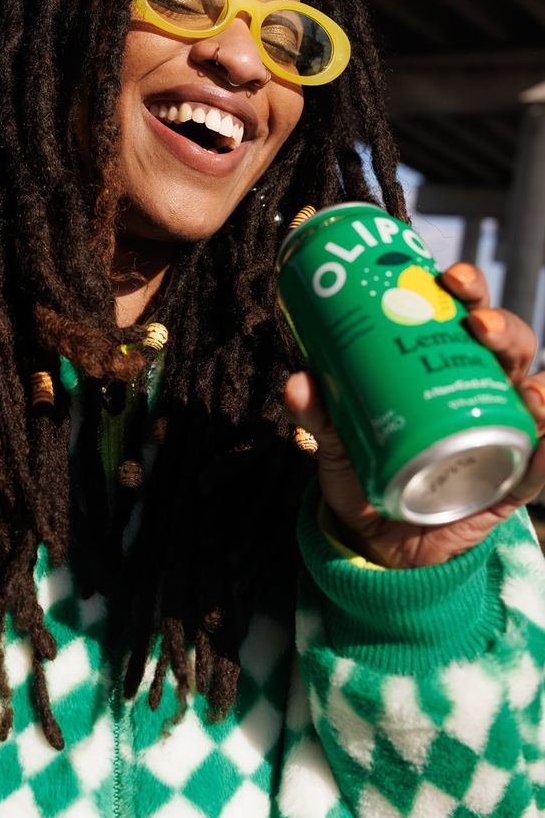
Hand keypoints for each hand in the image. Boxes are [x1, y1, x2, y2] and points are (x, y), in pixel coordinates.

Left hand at [284, 262, 544, 567]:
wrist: (376, 541)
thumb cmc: (364, 470)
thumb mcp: (336, 438)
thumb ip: (318, 411)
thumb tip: (297, 380)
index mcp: (444, 364)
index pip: (466, 314)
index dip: (467, 289)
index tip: (447, 276)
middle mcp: (481, 391)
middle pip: (510, 347)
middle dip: (504, 327)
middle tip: (479, 325)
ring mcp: (501, 435)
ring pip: (536, 398)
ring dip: (539, 389)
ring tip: (526, 390)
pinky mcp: (509, 485)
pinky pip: (538, 470)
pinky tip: (544, 445)